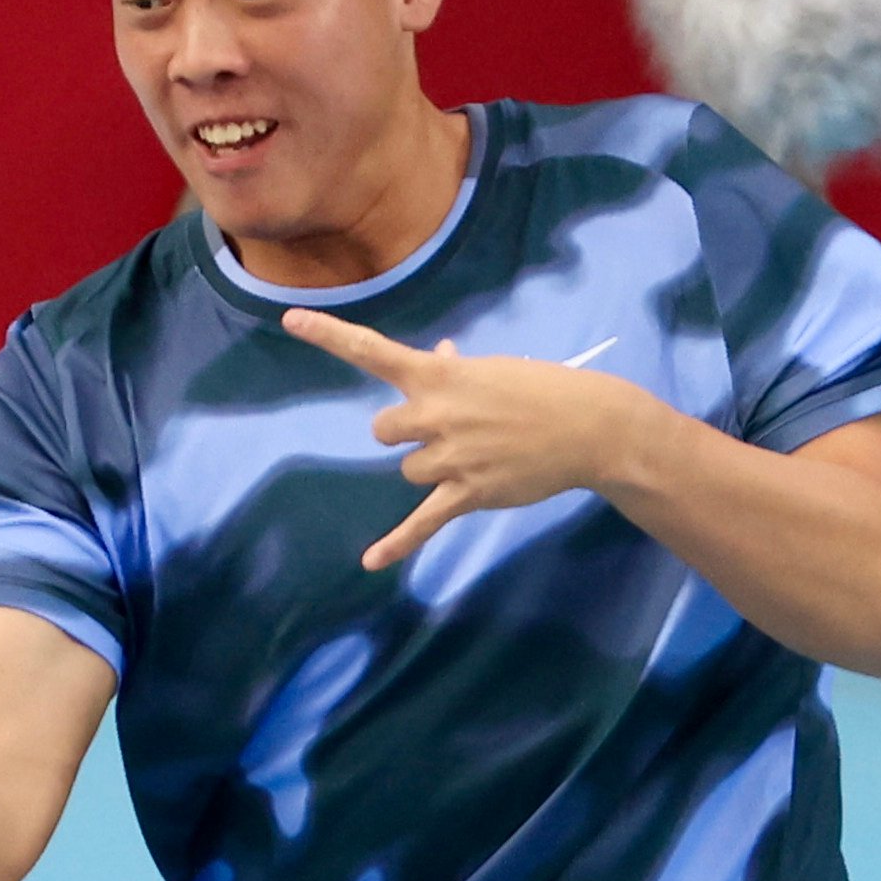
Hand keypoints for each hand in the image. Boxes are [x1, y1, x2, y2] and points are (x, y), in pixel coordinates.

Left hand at [281, 307, 653, 569]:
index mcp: (437, 375)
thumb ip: (454, 370)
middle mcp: (435, 414)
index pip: (371, 350)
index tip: (289, 319)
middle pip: (383, 431)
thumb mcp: (493, 369)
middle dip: (406, 433)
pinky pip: (422, 522)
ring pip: (408, 472)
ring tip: (478, 456)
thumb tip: (437, 357)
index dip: (328, 335)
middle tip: (448, 430)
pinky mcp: (467, 493)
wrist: (591, 426)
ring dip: (432, 468)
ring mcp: (450, 456)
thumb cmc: (542, 390)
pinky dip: (397, 544)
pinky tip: (371, 561)